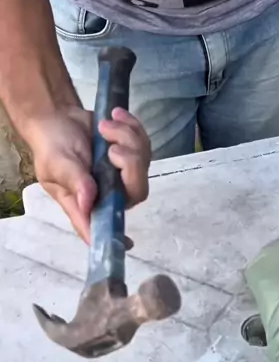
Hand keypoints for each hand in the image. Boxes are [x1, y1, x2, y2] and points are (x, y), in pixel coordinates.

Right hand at [27, 106, 150, 241]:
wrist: (59, 118)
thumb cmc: (52, 146)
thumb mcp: (57, 163)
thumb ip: (74, 181)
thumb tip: (88, 202)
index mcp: (86, 203)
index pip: (102, 226)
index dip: (116, 238)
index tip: (127, 244)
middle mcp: (109, 193)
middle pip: (136, 191)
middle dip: (131, 164)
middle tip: (112, 146)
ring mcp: (123, 175)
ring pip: (143, 163)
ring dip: (127, 138)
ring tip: (104, 126)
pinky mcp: (133, 155)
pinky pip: (144, 144)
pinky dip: (132, 127)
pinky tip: (115, 117)